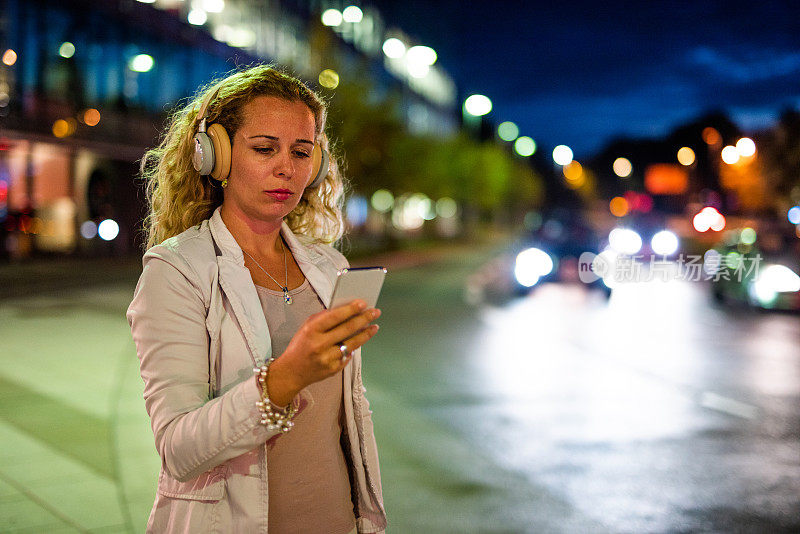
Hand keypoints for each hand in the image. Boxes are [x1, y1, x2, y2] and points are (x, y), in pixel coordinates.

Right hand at [266, 299, 380, 404]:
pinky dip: (354, 347)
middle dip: (364, 319)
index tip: (363, 303)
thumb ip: (324, 318)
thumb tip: (347, 310)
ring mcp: (327, 358)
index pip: (334, 316)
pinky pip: (348, 355)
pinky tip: (359, 341)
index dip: (350, 309)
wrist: (291, 372)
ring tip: (374, 327)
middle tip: (375, 312)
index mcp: (311, 330)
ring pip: (352, 343)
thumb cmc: (300, 345)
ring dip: (366, 334)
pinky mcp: (333, 369)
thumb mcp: (306, 327)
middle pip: (347, 329)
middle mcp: (319, 344)